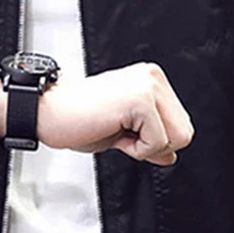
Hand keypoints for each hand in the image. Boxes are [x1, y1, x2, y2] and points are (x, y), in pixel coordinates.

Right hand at [0, 61, 193, 166]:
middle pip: (184, 131)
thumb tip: (170, 155)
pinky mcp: (140, 100)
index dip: (156, 141)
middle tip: (122, 135)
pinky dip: (136, 150)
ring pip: (177, 137)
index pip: (181, 123)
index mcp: (149, 79)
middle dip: (155, 145)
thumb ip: (151, 138)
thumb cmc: (76, 118)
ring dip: (146, 147)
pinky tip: (113, 132)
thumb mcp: (122, 130)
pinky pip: (158, 142)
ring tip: (118, 132)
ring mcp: (147, 86)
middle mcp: (151, 77)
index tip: (125, 133)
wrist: (48, 114)